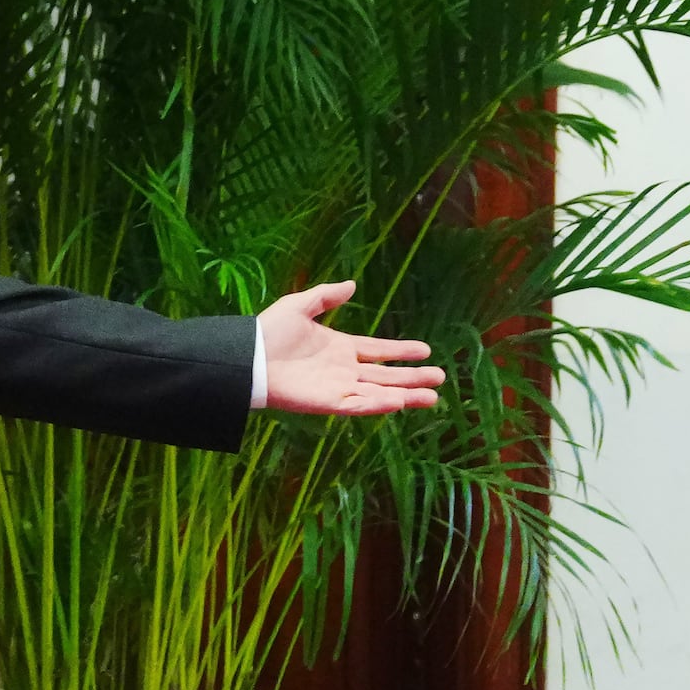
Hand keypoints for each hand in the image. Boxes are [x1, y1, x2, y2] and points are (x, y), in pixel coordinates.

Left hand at [259, 282, 442, 417]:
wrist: (248, 357)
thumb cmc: (268, 332)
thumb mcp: (300, 306)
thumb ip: (326, 296)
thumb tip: (352, 284)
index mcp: (340, 347)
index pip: (378, 350)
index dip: (401, 350)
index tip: (426, 350)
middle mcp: (343, 370)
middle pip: (385, 375)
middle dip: (413, 377)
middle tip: (441, 377)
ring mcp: (337, 387)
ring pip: (378, 393)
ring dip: (405, 396)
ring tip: (432, 397)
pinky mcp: (327, 403)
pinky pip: (358, 405)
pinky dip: (378, 404)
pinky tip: (399, 401)